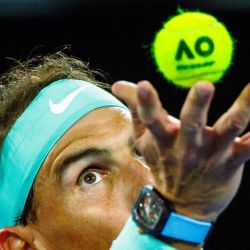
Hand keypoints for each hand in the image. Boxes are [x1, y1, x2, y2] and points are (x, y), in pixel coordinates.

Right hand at [112, 80, 249, 221]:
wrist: (181, 203)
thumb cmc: (162, 163)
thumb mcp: (144, 138)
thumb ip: (135, 108)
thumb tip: (118, 84)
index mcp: (163, 140)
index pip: (151, 119)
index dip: (145, 103)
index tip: (141, 85)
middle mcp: (187, 147)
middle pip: (192, 124)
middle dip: (196, 106)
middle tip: (203, 86)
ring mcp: (211, 155)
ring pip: (229, 129)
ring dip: (241, 110)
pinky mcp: (232, 162)